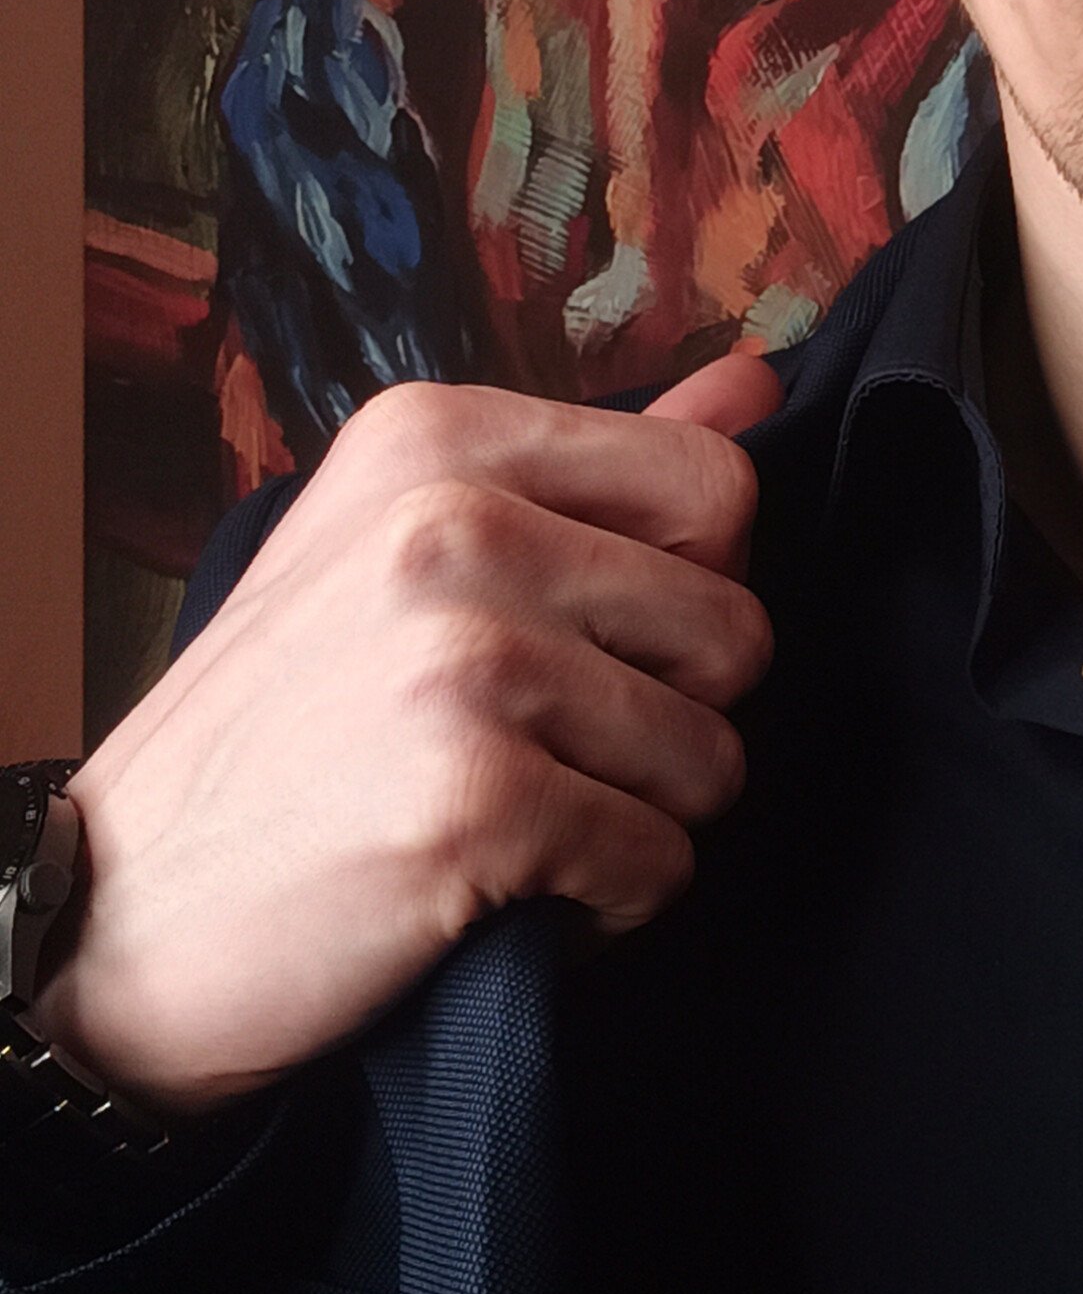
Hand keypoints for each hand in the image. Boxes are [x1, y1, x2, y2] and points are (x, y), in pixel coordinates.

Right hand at [39, 354, 781, 1117]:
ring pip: (713, 759)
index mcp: (439, 438)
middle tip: (542, 758)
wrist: (116, 918)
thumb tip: (756, 375)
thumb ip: (596, 469)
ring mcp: (465, 656)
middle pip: (737, 629)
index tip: (584, 649)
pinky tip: (496, 894)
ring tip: (511, 826)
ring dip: (636, 823)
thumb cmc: (278, 741)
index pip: (717, 487)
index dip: (688, 594)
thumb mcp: (404, 551)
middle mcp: (453, 522)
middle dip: (672, 724)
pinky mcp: (478, 795)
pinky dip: (603, 911)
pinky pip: (661, 864)